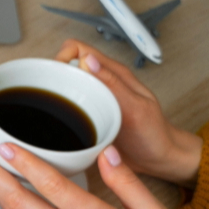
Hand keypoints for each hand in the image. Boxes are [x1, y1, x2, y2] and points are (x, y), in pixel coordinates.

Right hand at [55, 40, 201, 186]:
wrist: (157, 158)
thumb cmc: (153, 133)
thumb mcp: (135, 108)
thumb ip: (113, 83)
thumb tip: (89, 60)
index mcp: (113, 73)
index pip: (78, 49)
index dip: (62, 58)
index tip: (57, 78)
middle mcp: (101, 83)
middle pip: (66, 67)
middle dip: (53, 79)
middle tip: (52, 99)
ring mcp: (93, 100)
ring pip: (64, 87)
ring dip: (54, 97)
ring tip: (53, 112)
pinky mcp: (88, 116)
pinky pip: (66, 108)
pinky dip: (59, 114)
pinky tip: (60, 125)